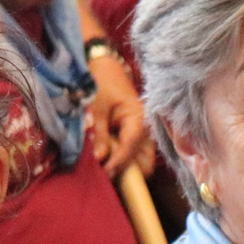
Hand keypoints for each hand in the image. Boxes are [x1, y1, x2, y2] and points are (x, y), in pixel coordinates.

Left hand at [87, 50, 150, 174]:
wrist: (107, 67)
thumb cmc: (102, 83)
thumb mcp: (98, 107)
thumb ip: (100, 133)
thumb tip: (100, 159)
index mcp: (139, 118)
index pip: (132, 146)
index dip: (120, 161)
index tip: (106, 173)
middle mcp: (146, 128)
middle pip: (146, 160)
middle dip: (130, 172)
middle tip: (108, 176)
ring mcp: (143, 133)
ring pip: (142, 160)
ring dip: (128, 169)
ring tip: (108, 172)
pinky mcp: (136, 135)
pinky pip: (135, 155)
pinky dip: (125, 161)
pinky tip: (110, 162)